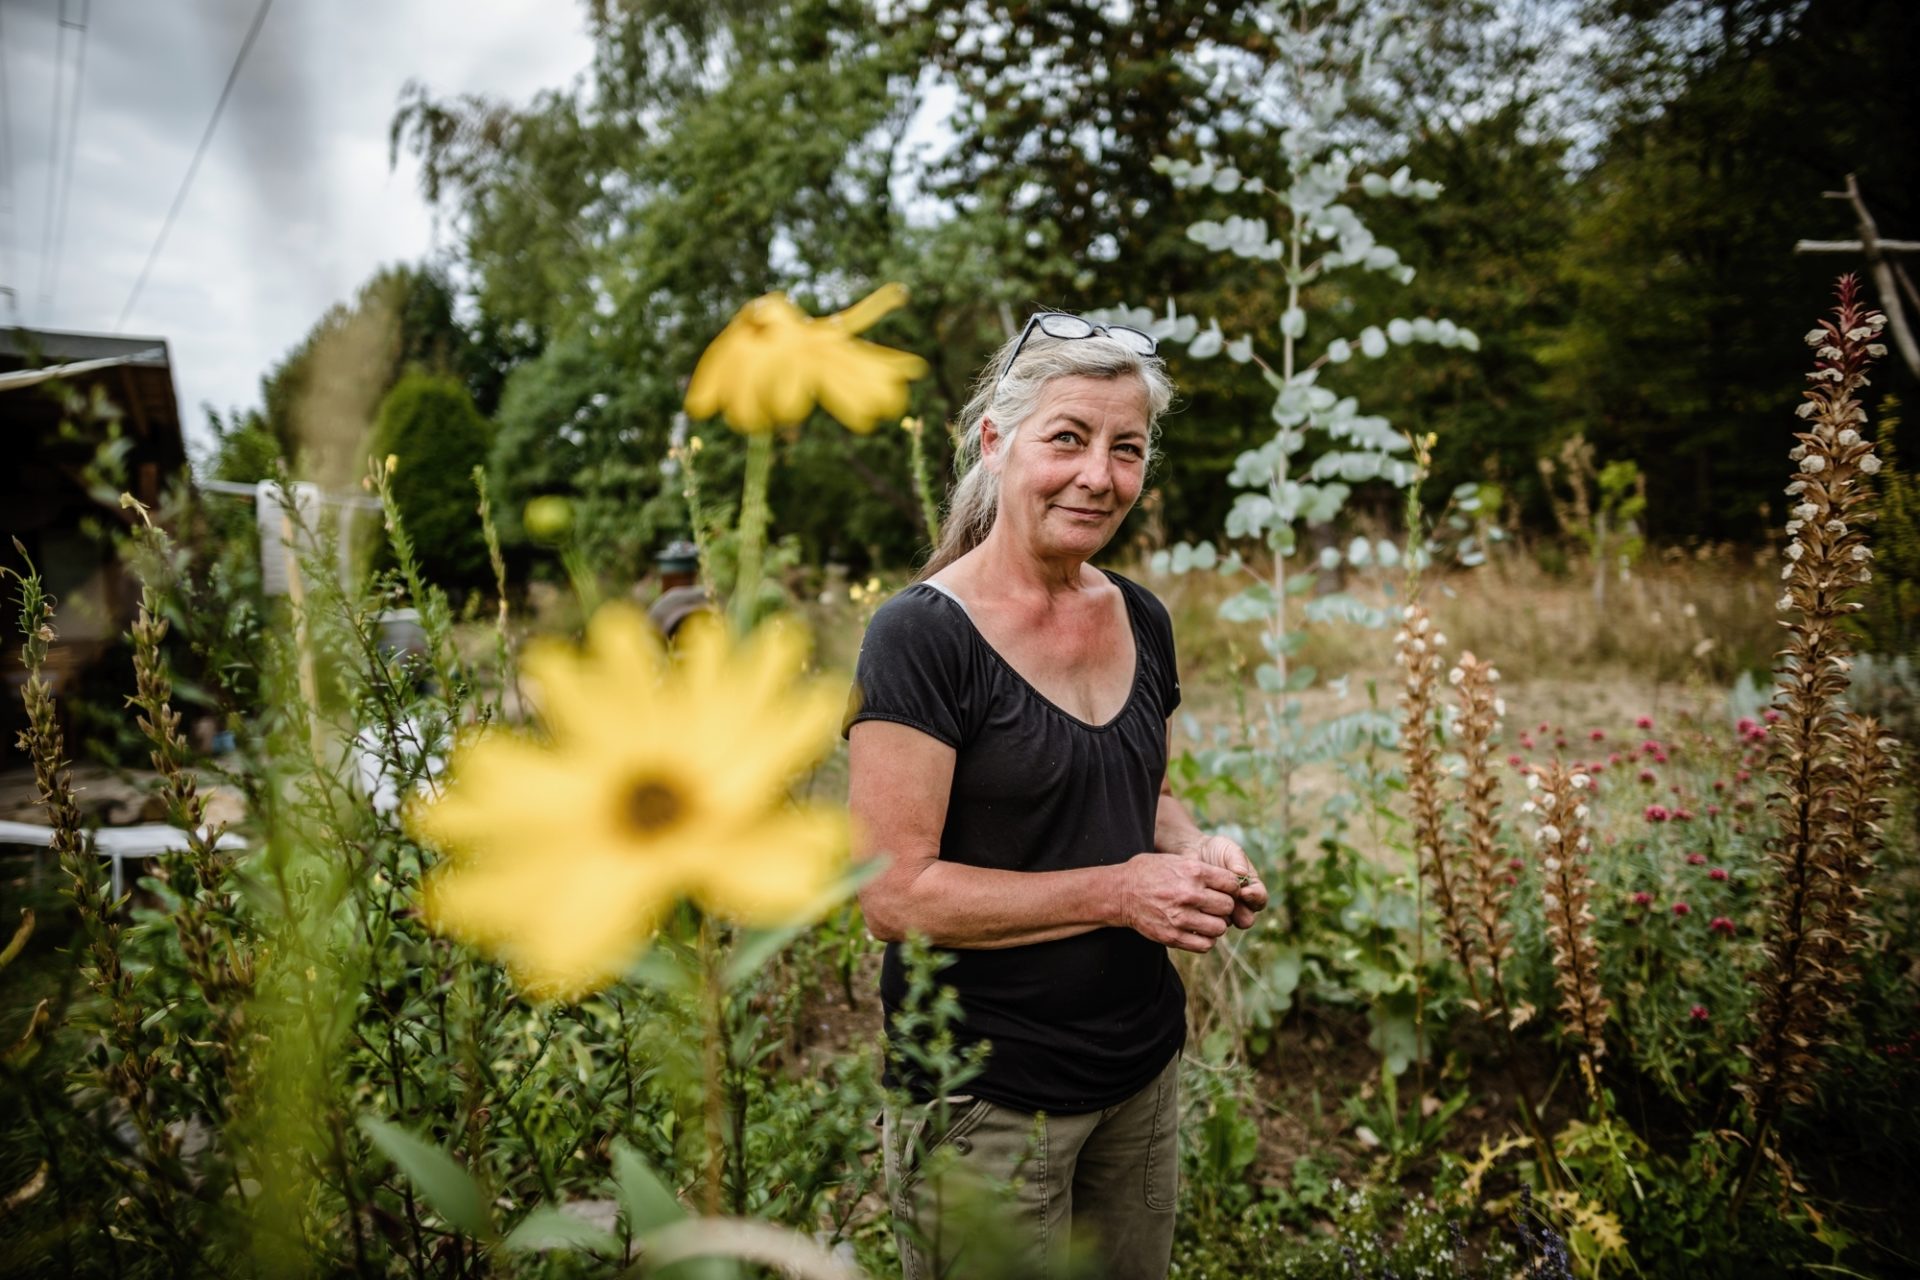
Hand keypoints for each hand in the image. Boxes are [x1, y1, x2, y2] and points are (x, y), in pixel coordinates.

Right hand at [1114, 853, 1243, 952]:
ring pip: (1220, 928)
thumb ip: (1201, 869)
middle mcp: (1189, 894)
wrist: (1120, 893)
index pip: (1232, 883)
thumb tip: (1228, 879)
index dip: (1232, 888)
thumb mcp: (1175, 860)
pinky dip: (1206, 940)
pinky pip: (1205, 944)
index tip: (1225, 890)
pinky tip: (1199, 931)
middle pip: (1227, 906)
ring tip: (1207, 919)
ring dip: (1216, 924)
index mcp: (1193, 872)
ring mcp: (1181, 917)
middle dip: (1224, 906)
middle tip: (1214, 906)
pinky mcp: (1173, 936)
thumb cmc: (1148, 873)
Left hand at [1182, 834, 1266, 928]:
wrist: (1192, 854)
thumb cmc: (1216, 850)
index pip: (1260, 899)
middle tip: (1231, 905)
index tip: (1244, 892)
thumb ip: (1237, 860)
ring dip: (1221, 915)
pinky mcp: (1207, 916)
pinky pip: (1209, 924)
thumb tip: (1242, 874)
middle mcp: (1241, 904)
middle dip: (1241, 913)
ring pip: (1228, 923)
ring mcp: (1224, 912)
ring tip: (1210, 903)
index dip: (1255, 897)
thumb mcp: (1229, 850)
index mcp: (1251, 888)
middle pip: (1247, 919)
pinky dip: (1205, 917)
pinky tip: (1198, 908)